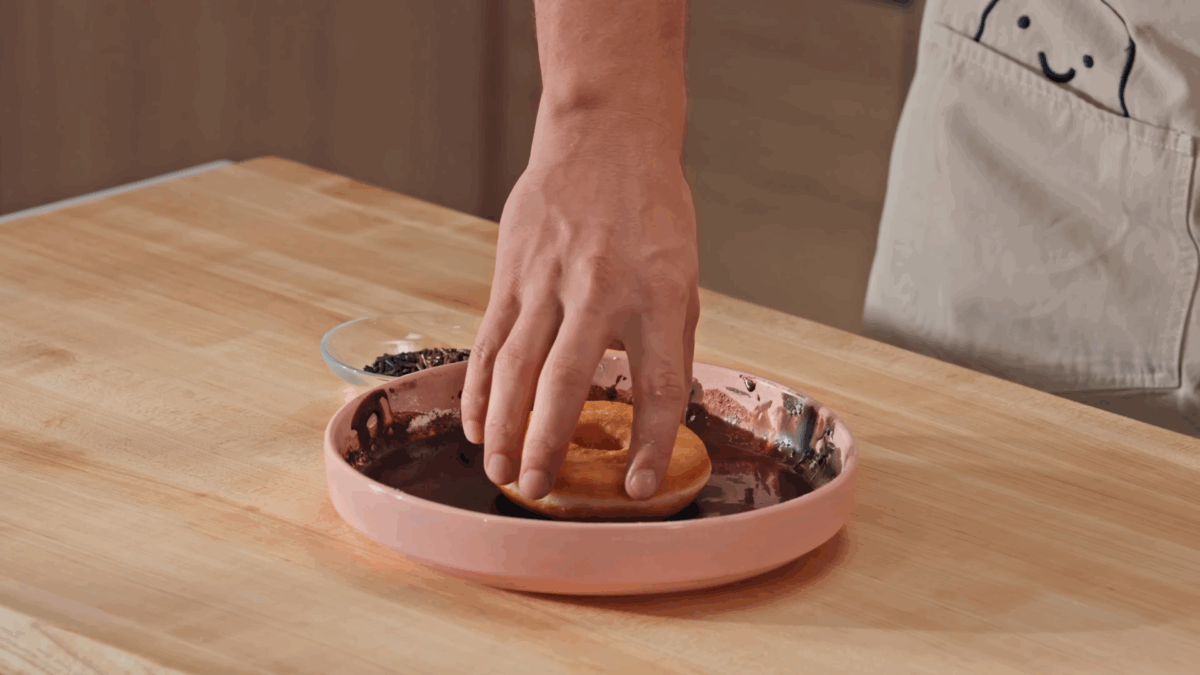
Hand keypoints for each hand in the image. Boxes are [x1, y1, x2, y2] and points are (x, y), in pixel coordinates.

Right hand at [461, 111, 699, 501]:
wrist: (605, 138)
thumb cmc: (652, 214)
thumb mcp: (681, 276)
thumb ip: (665, 341)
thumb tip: (651, 412)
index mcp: (658, 296)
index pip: (658, 387)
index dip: (650, 446)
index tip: (638, 490)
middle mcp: (600, 291)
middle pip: (566, 383)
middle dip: (547, 444)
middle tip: (537, 491)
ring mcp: (548, 281)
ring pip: (515, 367)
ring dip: (504, 426)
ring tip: (500, 471)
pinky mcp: (512, 274)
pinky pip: (491, 340)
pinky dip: (480, 386)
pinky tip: (478, 423)